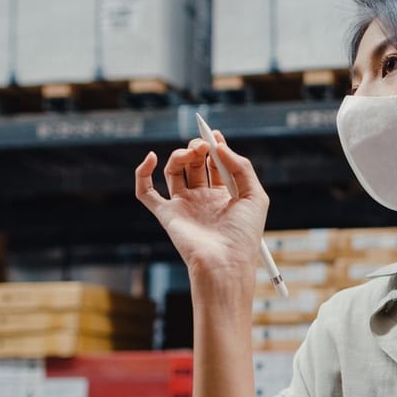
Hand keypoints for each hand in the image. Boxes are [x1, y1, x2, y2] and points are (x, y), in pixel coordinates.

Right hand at [135, 132, 269, 279]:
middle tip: (203, 146)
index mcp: (225, 196)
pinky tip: (150, 158)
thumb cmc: (244, 235)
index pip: (216, 164)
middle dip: (198, 149)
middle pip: (195, 164)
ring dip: (180, 155)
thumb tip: (219, 145)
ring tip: (191, 153)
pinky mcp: (166, 214)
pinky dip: (142, 173)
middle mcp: (203, 199)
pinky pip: (145, 192)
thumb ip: (241, 167)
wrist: (225, 262)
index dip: (215, 147)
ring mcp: (183, 205)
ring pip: (173, 170)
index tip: (215, 135)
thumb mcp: (255, 196)